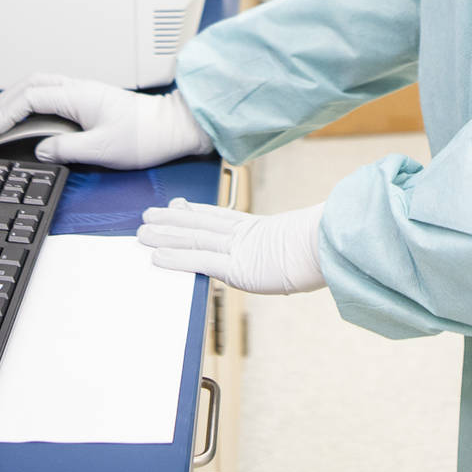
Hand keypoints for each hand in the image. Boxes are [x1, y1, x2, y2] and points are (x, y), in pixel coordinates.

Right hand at [0, 74, 211, 168]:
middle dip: (6, 98)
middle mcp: (80, 88)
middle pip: (33, 83)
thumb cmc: (143, 137)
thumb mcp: (102, 149)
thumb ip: (67, 149)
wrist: (170, 128)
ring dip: (19, 95)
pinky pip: (54, 91)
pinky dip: (34, 99)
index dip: (8, 112)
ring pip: (43, 84)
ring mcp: (85, 91)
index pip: (32, 97)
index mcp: (79, 96)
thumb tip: (41, 150)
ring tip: (3, 113)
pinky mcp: (91, 99)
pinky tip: (30, 113)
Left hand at [136, 200, 326, 294]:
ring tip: (142, 233)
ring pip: (193, 239)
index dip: (195, 212)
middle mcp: (243, 236)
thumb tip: (301, 248)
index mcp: (259, 229)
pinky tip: (156, 257)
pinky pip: (199, 261)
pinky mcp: (235, 266)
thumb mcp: (304, 247)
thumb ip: (292, 248)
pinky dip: (175, 259)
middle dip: (171, 221)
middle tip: (147, 215)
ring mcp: (238, 249)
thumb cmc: (324, 248)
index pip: (218, 218)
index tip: (177, 205)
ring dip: (165, 236)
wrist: (330, 249)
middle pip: (199, 225)